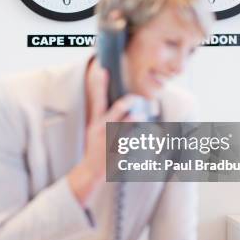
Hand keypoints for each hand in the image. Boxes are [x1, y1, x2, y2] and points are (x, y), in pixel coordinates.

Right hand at [68, 61, 144, 204]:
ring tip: (141, 115)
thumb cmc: (95, 146)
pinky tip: (149, 134)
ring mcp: (110, 139)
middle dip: (125, 103)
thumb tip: (117, 100)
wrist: (91, 170)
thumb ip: (103, 114)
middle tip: (134, 98)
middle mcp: (102, 128)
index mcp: (95, 121)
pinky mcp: (118, 150)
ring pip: (125, 126)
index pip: (97, 99)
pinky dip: (141, 137)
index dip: (99, 84)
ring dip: (134, 119)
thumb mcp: (93, 128)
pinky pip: (132, 141)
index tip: (102, 70)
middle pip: (114, 111)